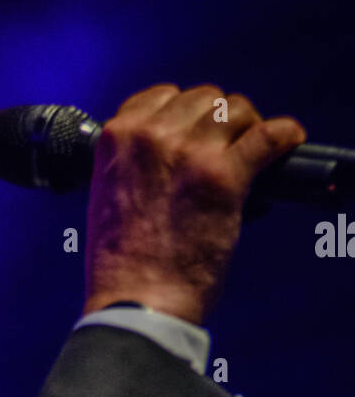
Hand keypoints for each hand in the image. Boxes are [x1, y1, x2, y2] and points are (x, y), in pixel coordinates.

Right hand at [83, 83, 305, 323]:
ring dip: (247, 128)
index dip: (185, 114)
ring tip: (250, 153)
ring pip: (236, 110)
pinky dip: (283, 136)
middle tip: (227, 149)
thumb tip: (177, 149)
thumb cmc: (122, 263)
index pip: (162, 96)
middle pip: (204, 99)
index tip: (197, 132)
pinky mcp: (224, 177)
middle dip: (219, 121)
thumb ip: (133, 162)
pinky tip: (289, 141)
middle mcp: (151, 136)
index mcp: (116, 138)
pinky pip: (267, 136)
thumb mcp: (107, 194)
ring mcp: (189, 153)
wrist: (136, 301)